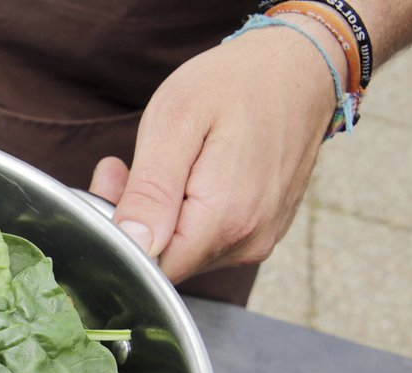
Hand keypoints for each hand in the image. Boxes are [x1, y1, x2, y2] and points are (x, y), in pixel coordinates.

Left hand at [88, 18, 345, 282]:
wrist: (300, 66)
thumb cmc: (235, 82)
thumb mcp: (176, 122)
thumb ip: (151, 190)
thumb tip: (134, 244)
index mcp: (226, 219)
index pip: (148, 266)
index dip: (118, 231)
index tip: (111, 180)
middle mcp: (247, 242)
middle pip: (164, 259)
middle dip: (134, 220)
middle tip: (120, 167)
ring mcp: (257, 241)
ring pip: (182, 251)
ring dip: (157, 215)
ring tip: (158, 162)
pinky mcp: (259, 234)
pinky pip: (206, 240)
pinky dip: (183, 213)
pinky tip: (184, 174)